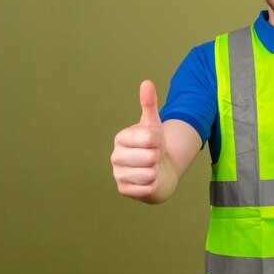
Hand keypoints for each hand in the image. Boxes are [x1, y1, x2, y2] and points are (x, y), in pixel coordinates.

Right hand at [111, 80, 165, 199]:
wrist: (158, 171)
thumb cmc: (154, 146)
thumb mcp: (153, 125)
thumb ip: (149, 104)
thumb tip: (147, 82)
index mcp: (120, 138)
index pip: (149, 138)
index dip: (158, 142)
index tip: (153, 143)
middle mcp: (115, 157)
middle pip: (150, 158)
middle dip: (157, 158)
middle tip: (153, 157)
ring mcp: (118, 175)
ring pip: (150, 174)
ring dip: (156, 172)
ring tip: (151, 168)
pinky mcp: (124, 190)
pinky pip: (147, 188)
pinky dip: (153, 185)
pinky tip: (148, 181)